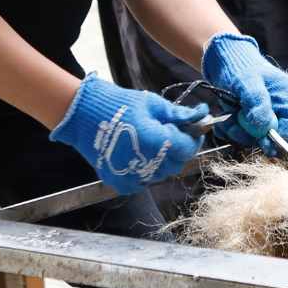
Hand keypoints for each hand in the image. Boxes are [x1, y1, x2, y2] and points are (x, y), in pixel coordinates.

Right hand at [50, 73, 208, 194]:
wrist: (83, 115)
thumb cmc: (119, 105)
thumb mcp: (152, 104)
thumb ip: (179, 114)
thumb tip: (203, 113)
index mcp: (157, 141)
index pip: (188, 148)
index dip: (194, 138)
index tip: (193, 129)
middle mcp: (147, 163)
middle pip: (177, 163)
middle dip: (178, 148)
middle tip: (169, 131)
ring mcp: (132, 176)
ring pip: (161, 173)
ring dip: (162, 159)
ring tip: (150, 141)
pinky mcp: (120, 183)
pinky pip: (143, 181)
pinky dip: (145, 170)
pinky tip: (137, 153)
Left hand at [202, 33, 287, 153]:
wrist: (225, 61)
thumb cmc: (239, 67)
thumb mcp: (247, 82)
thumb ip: (257, 103)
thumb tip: (266, 128)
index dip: (278, 138)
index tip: (259, 141)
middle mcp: (284, 109)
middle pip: (275, 136)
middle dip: (251, 135)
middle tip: (233, 125)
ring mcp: (270, 116)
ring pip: (257, 138)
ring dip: (239, 132)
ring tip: (227, 117)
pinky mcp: (256, 121)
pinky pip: (247, 135)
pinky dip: (234, 130)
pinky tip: (226, 119)